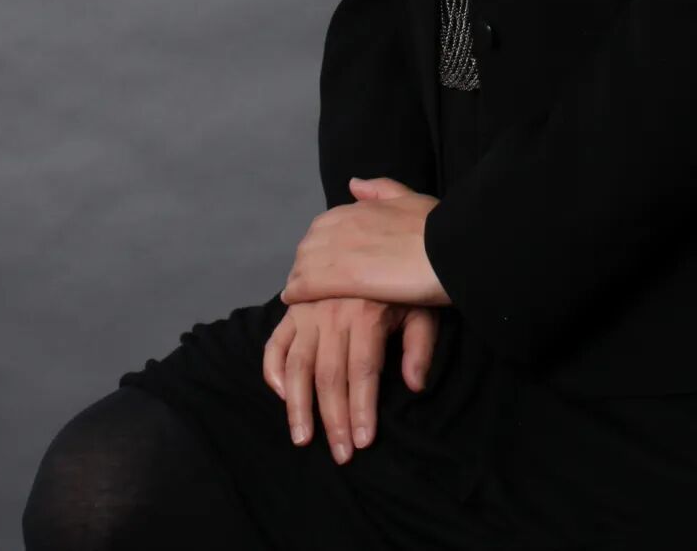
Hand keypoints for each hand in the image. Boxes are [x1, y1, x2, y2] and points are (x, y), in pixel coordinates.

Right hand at [262, 296, 439, 462]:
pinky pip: (275, 344)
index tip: (362, 442)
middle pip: (330, 376)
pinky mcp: (293, 310)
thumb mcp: (422, 308)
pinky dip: (273, 370)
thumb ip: (420, 347)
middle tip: (340, 455)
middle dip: (334, 419)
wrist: (377, 241)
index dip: (361, 409)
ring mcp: (309, 311)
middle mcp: (333, 313)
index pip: (363, 371)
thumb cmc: (404, 283)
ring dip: (298, 405)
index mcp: (367, 314)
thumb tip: (415, 386)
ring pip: (298, 365)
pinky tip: (282, 395)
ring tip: (302, 437)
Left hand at [279, 176, 451, 309]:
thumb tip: (354, 183)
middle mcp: (345, 223)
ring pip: (304, 263)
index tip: (325, 262)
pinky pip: (307, 283)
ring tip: (300, 295)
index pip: (325, 225)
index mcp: (361, 206)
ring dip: (299, 277)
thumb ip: (381, 190)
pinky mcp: (342, 276)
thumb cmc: (439, 228)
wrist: (452, 248)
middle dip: (306, 262)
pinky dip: (297, 291)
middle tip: (309, 283)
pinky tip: (293, 300)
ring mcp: (342, 248)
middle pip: (310, 243)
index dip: (322, 245)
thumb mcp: (410, 198)